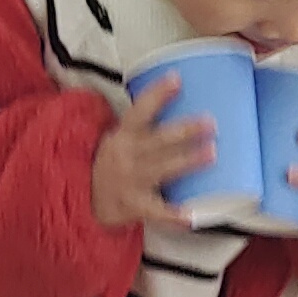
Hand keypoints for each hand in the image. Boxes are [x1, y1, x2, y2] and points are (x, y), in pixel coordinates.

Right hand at [88, 78, 216, 231]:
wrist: (85, 199)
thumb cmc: (113, 163)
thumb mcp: (119, 138)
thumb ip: (143, 126)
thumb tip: (182, 101)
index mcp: (123, 135)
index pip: (140, 111)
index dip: (157, 94)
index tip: (176, 79)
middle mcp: (127, 156)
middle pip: (158, 141)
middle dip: (184, 130)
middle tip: (211, 121)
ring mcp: (131, 181)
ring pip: (162, 169)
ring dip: (187, 161)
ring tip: (212, 153)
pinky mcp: (134, 206)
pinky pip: (156, 211)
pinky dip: (172, 216)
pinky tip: (191, 217)